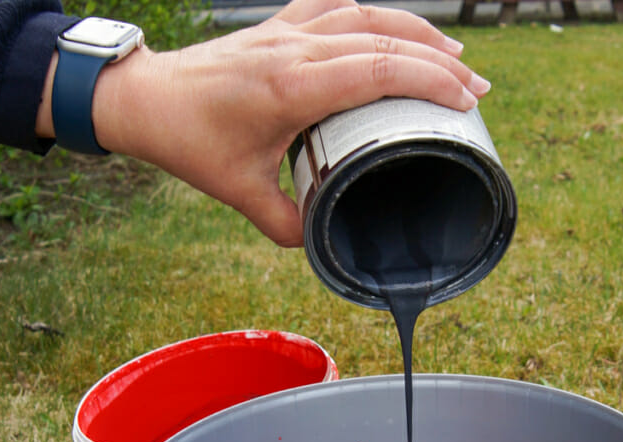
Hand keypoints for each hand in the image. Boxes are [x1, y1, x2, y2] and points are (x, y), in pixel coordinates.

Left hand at [85, 0, 491, 245]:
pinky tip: (396, 30)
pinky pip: (337, 7)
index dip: (429, 81)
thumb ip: (286, 223)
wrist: (147, 97)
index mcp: (290, 87)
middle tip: (476, 90)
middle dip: (439, 63)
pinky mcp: (278, 25)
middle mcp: (294, 49)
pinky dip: (375, 17)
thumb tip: (323, 238)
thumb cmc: (189, 142)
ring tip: (454, 56)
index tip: (463, 100)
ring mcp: (286, 30)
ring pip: (366, 16)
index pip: (376, 71)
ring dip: (416, 32)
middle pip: (384, 41)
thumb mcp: (238, 194)